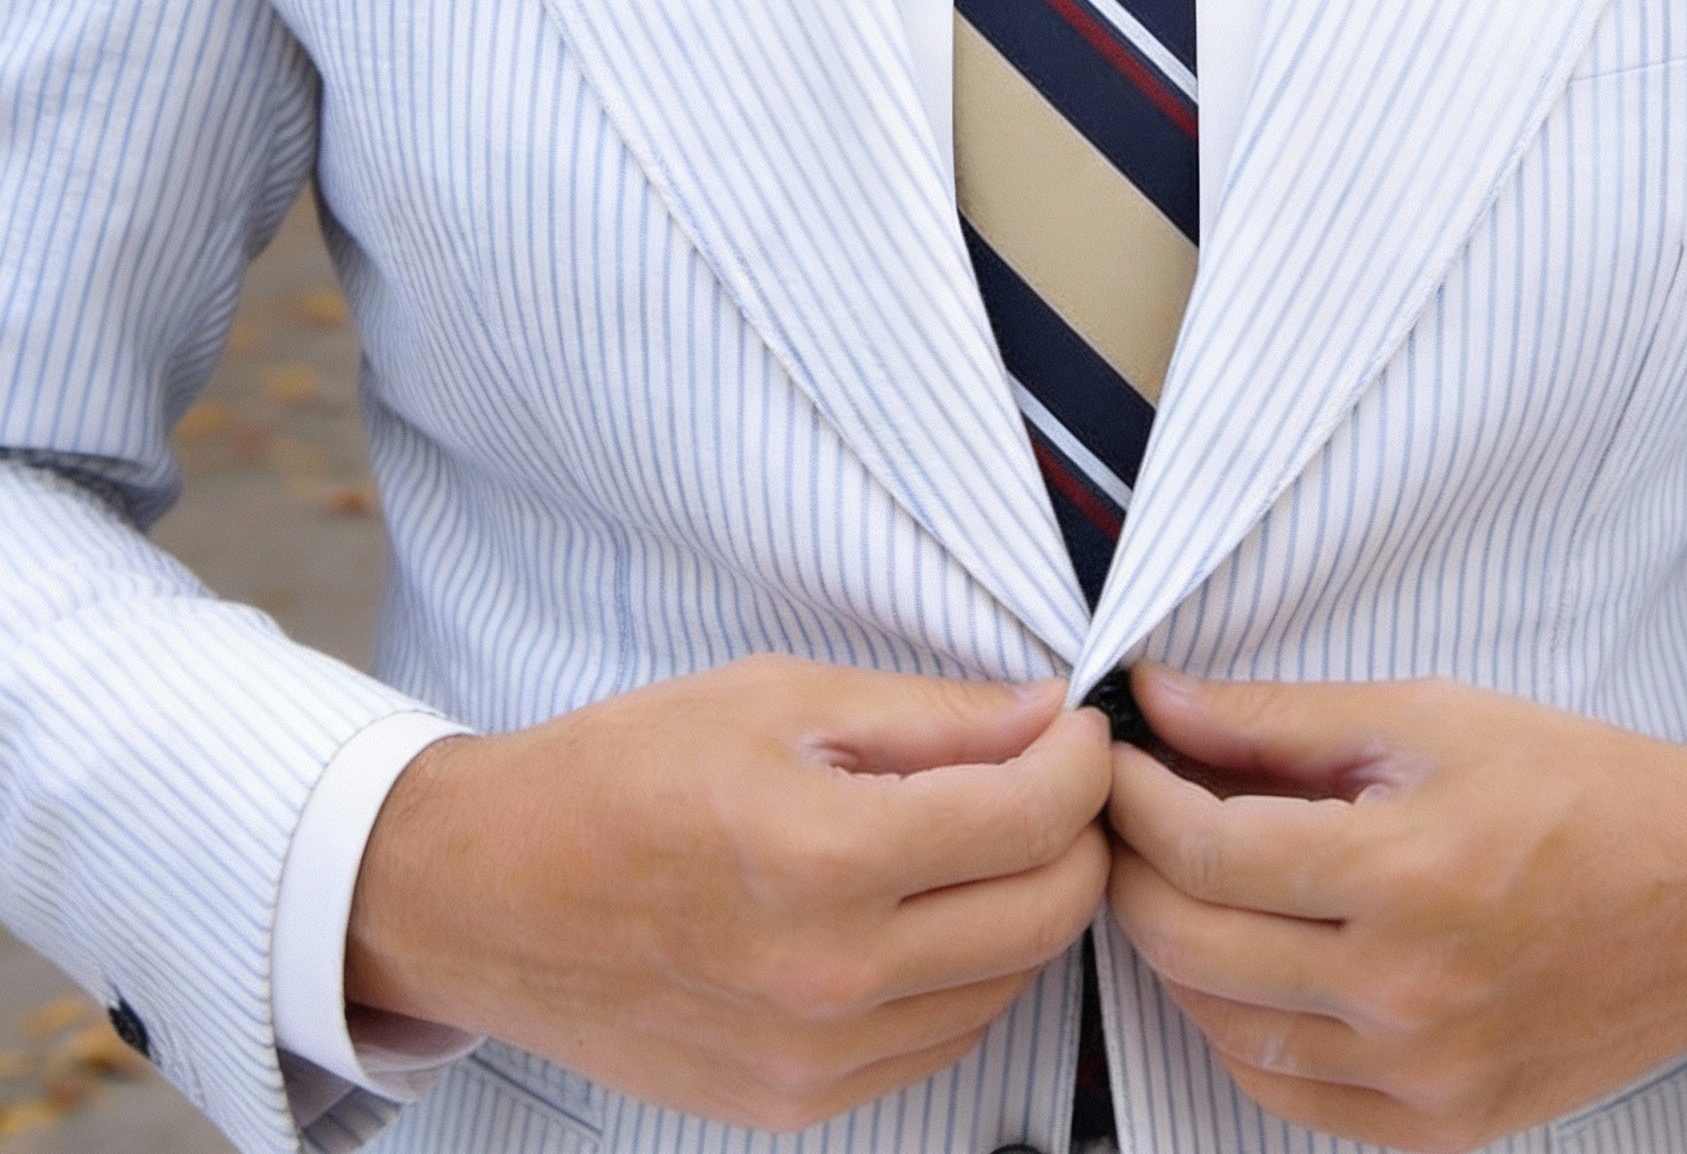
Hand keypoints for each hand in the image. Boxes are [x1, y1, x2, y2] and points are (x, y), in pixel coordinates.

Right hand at [346, 655, 1110, 1131]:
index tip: (1079, 723)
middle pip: (1046, 912)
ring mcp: (815, 1059)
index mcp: (825, 855)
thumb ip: (933, 716)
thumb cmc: (624, 769)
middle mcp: (831, 977)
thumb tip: (1050, 715)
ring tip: (996, 834)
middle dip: (1080, 832)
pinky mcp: (794, 1103)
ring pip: (1009, 983)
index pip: (1030, 816)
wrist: (488, 892)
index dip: (1081, 759)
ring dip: (1032, 903)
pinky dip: (971, 970)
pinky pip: (943, 1040)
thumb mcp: (779, 699)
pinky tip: (935, 908)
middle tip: (1055, 774)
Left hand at [1107, 666, 1686, 1153]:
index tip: (1113, 755)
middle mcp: (1409, 995)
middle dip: (1133, 869)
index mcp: (1407, 875)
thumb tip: (1155, 698)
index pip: (1206, 853)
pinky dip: (1237, 1028)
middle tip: (1127, 813)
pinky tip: (1242, 962)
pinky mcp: (1445, 1128)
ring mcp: (1427, 1077)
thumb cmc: (1574, 786)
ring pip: (1223, 1028)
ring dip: (1175, 949)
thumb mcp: (1424, 719)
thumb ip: (1274, 719)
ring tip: (1181, 877)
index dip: (1134, 799)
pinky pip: (1288, 1094)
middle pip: (1193, 946)